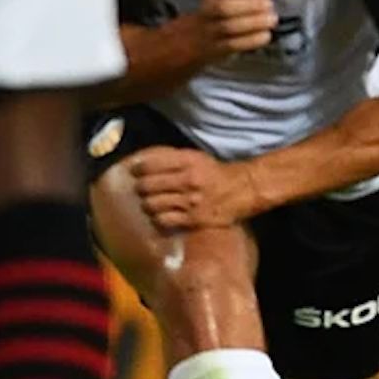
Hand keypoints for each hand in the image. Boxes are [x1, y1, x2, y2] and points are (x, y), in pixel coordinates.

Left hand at [128, 148, 266, 232]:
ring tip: (152, 204)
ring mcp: (190, 201)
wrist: (244, 189)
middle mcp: (188, 180)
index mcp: (188, 161)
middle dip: (141, 189)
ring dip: (149, 205)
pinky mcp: (193, 218)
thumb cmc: (216, 173)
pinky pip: (163, 220)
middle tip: (143, 190)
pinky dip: (159, 219)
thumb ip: (172, 159)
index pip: (149, 165)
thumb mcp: (197, 158)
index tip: (134, 172)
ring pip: (152, 205)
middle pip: (146, 186)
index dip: (137, 169)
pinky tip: (163, 216)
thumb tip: (141, 162)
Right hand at [197, 0, 277, 57]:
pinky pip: (233, 45)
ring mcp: (210, 30)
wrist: (196, 38)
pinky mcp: (217, 48)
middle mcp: (208, 9)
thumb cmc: (222, 11)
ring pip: (229, 26)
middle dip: (251, 5)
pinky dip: (253, 40)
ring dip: (255, 22)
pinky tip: (266, 35)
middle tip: (270, 5)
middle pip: (225, 6)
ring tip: (272, 19)